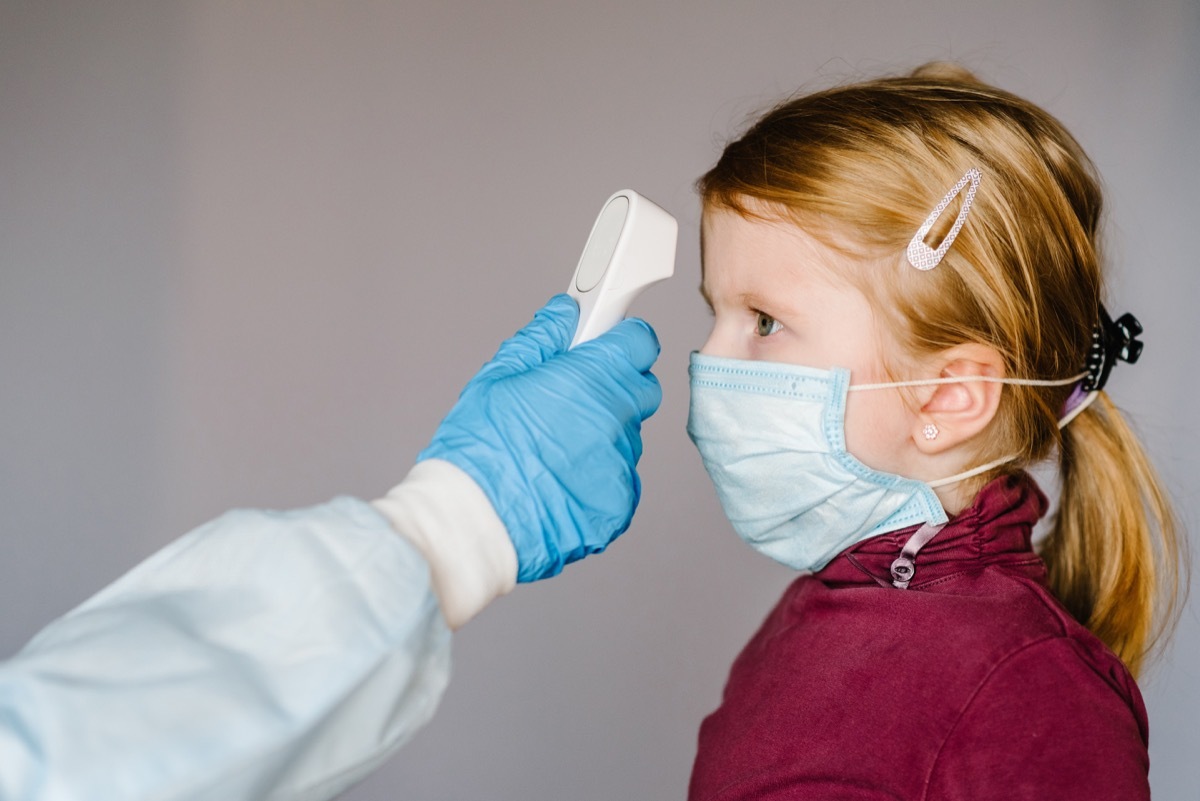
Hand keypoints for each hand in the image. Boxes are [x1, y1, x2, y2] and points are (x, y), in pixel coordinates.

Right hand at [419, 294, 661, 581]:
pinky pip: (618, 481)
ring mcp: (620, 467)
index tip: (606, 345)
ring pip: (626, 438)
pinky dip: (595, 479)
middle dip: (615, 386)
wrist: (470, 524)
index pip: (640, 343)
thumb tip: (565, 312)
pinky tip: (557, 482)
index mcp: (590, 379)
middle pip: (641, 390)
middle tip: (572, 398)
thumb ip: (541, 339)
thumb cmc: (477, 450)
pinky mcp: (617, 507)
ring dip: (602, 436)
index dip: (622, 341)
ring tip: (551, 451)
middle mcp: (615, 421)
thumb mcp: (497, 378)